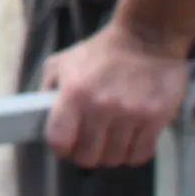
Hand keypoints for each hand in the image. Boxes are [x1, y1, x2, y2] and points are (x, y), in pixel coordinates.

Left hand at [41, 22, 191, 168]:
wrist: (148, 36)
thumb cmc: (103, 52)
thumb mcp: (64, 62)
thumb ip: (48, 89)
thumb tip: (39, 116)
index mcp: (74, 93)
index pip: (59, 141)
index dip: (61, 147)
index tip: (67, 143)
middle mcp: (101, 107)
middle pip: (88, 157)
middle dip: (87, 152)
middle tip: (92, 141)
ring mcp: (130, 115)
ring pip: (115, 159)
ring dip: (112, 152)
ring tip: (113, 137)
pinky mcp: (155, 119)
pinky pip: (140, 154)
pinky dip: (133, 152)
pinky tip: (131, 138)